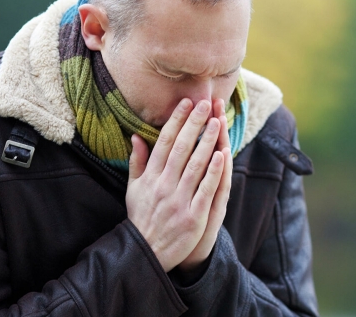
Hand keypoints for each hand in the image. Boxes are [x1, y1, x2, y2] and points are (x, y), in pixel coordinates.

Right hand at [126, 98, 224, 271]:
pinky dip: (214, 171)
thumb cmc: (141, 217)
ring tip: (216, 122)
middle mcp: (163, 186)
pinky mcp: (193, 217)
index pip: (164, 143)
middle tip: (204, 104)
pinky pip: (205, 190)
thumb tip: (135, 136)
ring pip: (195, 165)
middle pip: (181, 149)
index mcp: (150, 177)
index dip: (176, 121)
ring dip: (207, 142)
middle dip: (193, 124)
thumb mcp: (133, 189)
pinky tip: (222, 154)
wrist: (145, 253)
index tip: (186, 103)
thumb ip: (136, 162)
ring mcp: (178, 201)